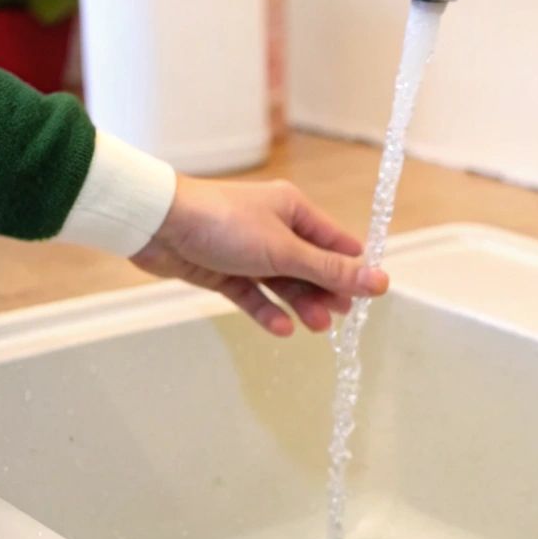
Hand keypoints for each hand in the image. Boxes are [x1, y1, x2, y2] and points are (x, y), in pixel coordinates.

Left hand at [129, 176, 387, 335]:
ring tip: (315, 329)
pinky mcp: (223, 271)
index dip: (353, 268)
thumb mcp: (285, 250)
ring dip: (299, 305)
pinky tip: (281, 328)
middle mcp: (273, 228)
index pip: (335, 241)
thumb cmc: (226, 225)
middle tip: (339, 319)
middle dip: (325, 292)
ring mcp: (247, 251)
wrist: (159, 225)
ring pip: (282, 283)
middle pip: (310, 266)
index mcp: (293, 210)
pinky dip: (267, 310)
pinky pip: (253, 294)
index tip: (370, 297)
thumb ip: (330, 270)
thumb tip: (378, 281)